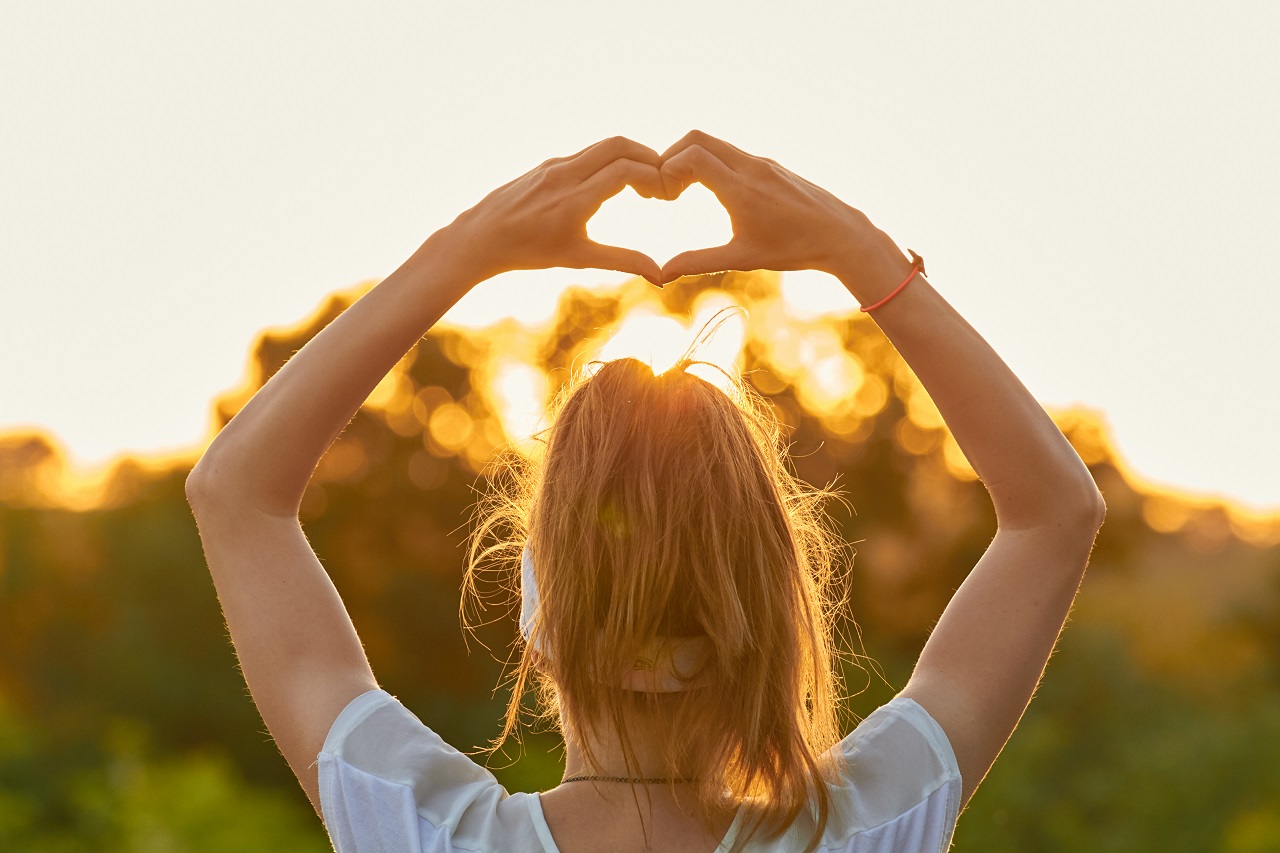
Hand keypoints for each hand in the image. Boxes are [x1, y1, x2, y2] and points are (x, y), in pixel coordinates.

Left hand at [447, 136, 667, 284]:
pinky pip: (586, 153)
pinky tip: (614, 181)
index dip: (653, 176)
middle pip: (618, 145)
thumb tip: (660, 275)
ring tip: (643, 181)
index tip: (665, 194)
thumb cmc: (529, 252)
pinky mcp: (547, 164)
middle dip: (648, 156)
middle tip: (662, 179)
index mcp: (575, 199)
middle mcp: (565, 174)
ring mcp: (555, 165)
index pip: (625, 170)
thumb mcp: (579, 259)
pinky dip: (608, 160)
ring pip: (602, 146)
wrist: (482, 237)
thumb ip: (623, 261)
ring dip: (629, 156)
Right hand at [655, 130, 892, 288]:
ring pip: (715, 143)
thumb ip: (698, 261)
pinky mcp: (771, 165)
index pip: (691, 157)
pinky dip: (712, 162)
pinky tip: (711, 190)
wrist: (841, 235)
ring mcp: (762, 162)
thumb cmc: (793, 249)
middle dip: (671, 156)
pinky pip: (732, 153)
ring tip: (682, 190)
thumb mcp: (742, 258)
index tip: (664, 197)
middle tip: (665, 187)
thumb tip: (662, 274)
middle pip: (697, 138)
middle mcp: (751, 166)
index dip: (667, 170)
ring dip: (691, 159)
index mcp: (741, 188)